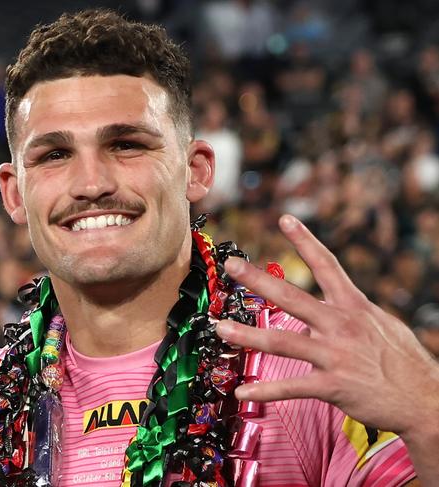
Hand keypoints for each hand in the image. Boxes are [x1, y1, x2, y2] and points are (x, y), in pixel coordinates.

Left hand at [216, 214, 438, 437]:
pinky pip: (293, 387)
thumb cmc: (401, 360)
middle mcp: (341, 325)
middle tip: (232, 265)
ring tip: (221, 329)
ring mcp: (336, 355)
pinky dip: (265, 389)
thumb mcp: (380, 324)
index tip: (284, 219)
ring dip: (248, 336)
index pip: (326, 264)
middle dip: (259, 280)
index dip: (305, 240)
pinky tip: (242, 390)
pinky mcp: (334, 385)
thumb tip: (328, 304)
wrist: (426, 399)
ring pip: (283, 341)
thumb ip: (349, 312)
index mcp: (353, 306)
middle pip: (292, 297)